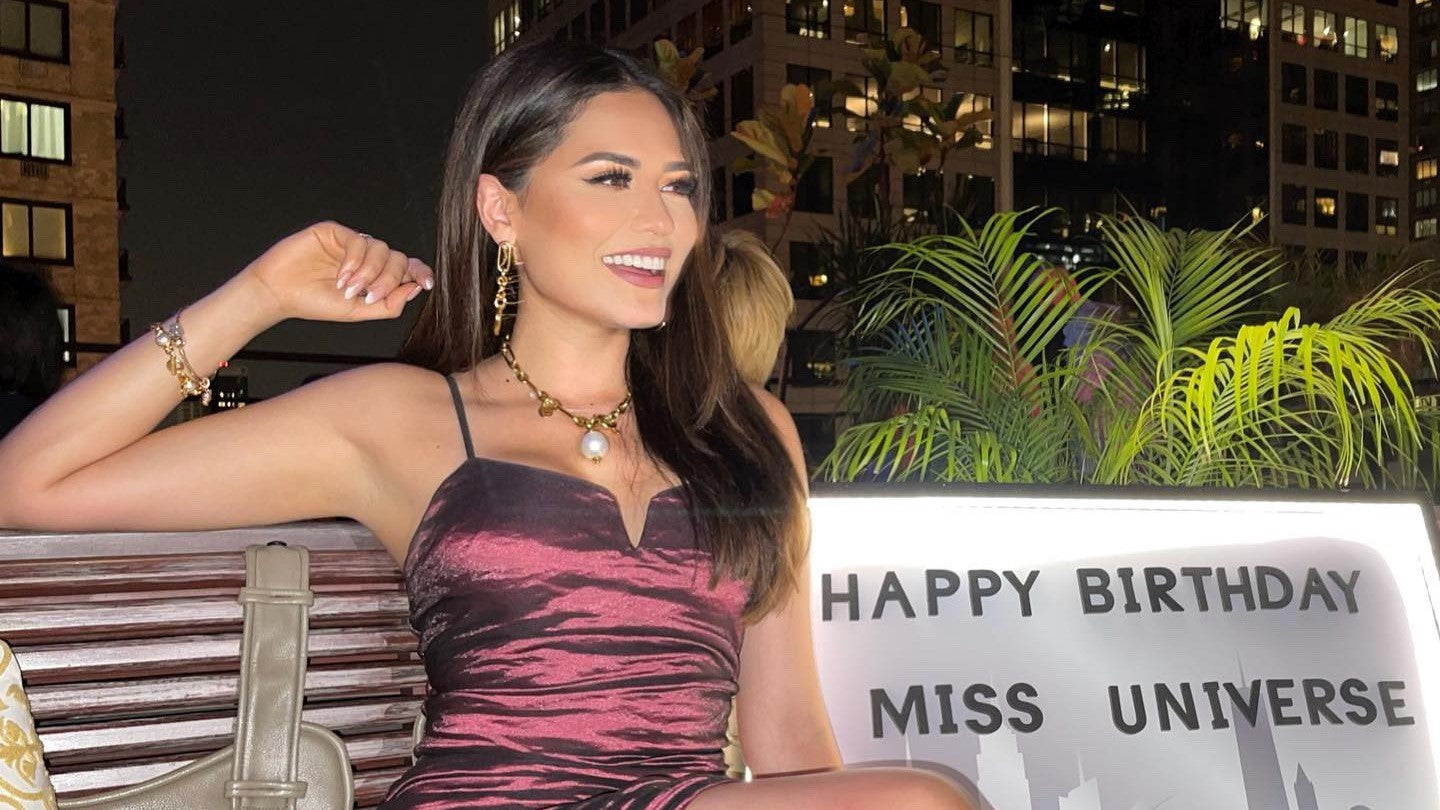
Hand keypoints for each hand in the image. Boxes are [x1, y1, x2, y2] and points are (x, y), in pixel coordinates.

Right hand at [238, 221, 435, 322]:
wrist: (279, 293)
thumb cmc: (315, 302)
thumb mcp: (358, 312)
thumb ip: (388, 305)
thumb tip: (414, 290)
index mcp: (376, 275)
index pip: (407, 268)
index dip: (420, 272)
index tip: (426, 284)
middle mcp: (367, 257)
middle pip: (397, 259)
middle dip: (389, 279)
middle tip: (370, 295)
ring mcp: (352, 243)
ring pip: (381, 248)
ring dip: (370, 272)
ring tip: (349, 288)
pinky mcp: (335, 232)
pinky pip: (357, 240)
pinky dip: (355, 260)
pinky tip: (342, 276)